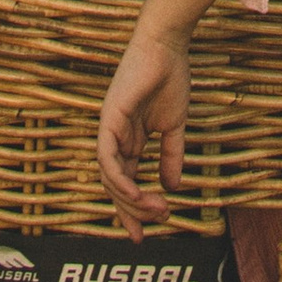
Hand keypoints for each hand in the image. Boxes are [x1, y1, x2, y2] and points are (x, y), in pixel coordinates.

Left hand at [97, 21, 191, 230]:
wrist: (167, 46)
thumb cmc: (170, 78)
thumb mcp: (174, 126)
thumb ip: (171, 155)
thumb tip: (172, 187)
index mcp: (129, 138)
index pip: (125, 180)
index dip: (132, 209)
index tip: (143, 234)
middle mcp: (115, 136)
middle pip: (114, 184)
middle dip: (127, 212)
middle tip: (144, 233)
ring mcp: (109, 128)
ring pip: (110, 176)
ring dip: (130, 199)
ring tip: (155, 211)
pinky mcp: (109, 119)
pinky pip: (107, 157)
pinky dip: (119, 179)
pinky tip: (136, 193)